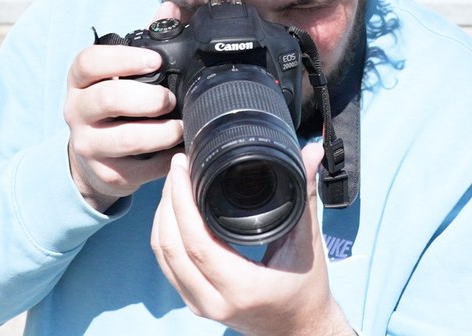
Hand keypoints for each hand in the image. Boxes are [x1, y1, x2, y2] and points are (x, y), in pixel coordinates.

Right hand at [65, 2, 184, 212]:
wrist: (93, 158)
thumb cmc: (113, 105)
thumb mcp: (121, 72)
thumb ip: (146, 39)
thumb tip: (171, 8)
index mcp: (79, 80)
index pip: (88, 62)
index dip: (122, 59)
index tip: (155, 60)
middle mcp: (76, 111)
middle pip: (107, 100)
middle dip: (147, 98)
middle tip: (170, 99)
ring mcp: (88, 145)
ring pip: (124, 138)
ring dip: (160, 132)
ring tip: (180, 126)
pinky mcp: (107, 174)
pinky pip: (141, 169)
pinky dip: (165, 159)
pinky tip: (178, 150)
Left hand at [150, 143, 353, 335]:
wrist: (301, 330)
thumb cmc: (307, 291)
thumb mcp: (307, 244)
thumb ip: (304, 195)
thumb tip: (309, 153)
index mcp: (241, 288)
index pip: (196, 242)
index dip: (181, 201)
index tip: (181, 168)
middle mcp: (214, 301)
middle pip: (169, 246)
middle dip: (167, 201)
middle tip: (175, 168)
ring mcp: (200, 305)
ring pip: (162, 256)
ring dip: (161, 216)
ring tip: (172, 183)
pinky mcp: (194, 302)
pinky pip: (167, 265)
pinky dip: (164, 234)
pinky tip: (172, 211)